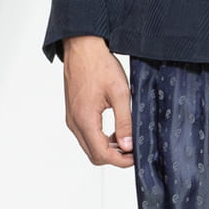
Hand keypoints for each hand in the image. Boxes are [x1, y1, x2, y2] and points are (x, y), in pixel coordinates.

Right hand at [63, 35, 133, 166]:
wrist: (82, 48)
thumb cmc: (99, 65)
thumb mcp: (120, 93)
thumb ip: (124, 121)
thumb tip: (127, 145)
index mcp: (85, 119)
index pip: (101, 154)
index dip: (120, 160)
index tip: (136, 156)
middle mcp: (74, 122)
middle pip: (94, 155)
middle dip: (115, 157)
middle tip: (133, 149)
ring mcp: (72, 118)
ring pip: (89, 146)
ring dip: (108, 148)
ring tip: (127, 138)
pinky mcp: (73, 113)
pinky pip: (86, 135)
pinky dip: (100, 138)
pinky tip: (115, 130)